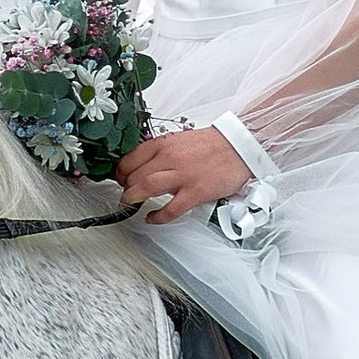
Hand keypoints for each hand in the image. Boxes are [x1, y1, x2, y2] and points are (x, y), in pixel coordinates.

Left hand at [117, 124, 252, 219]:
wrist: (239, 146)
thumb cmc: (213, 145)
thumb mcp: (181, 141)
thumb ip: (163, 153)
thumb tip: (146, 167)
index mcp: (164, 144)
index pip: (131, 158)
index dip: (120, 171)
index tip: (119, 179)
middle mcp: (170, 158)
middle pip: (135, 175)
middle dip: (124, 187)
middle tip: (124, 195)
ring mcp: (182, 176)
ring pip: (146, 188)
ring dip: (131, 198)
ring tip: (127, 205)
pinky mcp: (195, 192)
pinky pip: (170, 209)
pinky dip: (157, 216)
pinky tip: (151, 218)